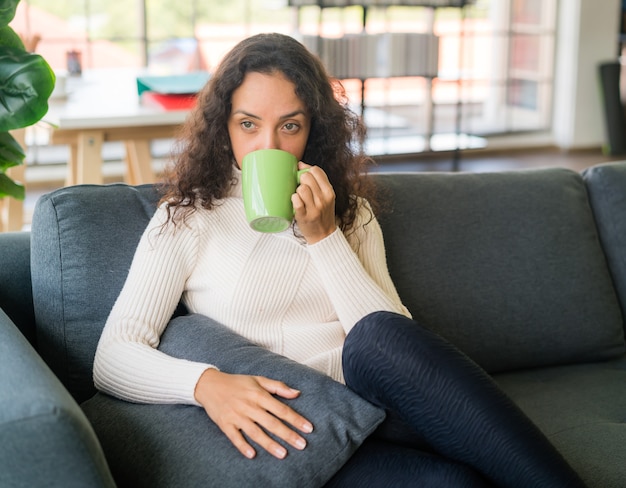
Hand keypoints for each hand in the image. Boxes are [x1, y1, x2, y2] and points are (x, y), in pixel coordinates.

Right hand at [194, 369, 313, 458]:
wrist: (210, 384)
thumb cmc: (237, 383)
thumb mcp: (258, 379)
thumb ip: (278, 386)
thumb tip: (297, 393)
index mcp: (259, 395)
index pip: (281, 409)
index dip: (296, 419)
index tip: (308, 428)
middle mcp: (249, 406)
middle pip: (272, 423)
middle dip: (288, 434)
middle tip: (302, 445)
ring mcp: (237, 416)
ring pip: (256, 432)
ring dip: (270, 444)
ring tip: (283, 454)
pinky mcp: (225, 424)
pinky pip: (235, 437)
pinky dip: (242, 445)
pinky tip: (252, 454)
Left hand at [292, 162, 336, 243]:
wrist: (323, 235)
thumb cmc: (322, 213)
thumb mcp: (326, 196)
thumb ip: (317, 181)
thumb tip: (301, 164)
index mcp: (329, 191)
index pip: (316, 170)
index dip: (307, 170)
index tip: (302, 175)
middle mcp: (323, 199)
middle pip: (307, 177)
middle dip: (301, 180)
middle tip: (301, 188)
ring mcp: (314, 208)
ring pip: (301, 188)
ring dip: (297, 191)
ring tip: (299, 197)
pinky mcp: (304, 216)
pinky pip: (296, 200)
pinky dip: (293, 200)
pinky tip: (296, 203)